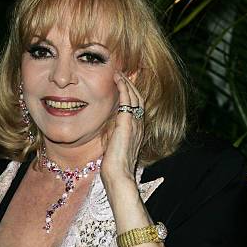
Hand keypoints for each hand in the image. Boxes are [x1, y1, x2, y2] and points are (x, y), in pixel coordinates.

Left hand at [100, 71, 143, 188]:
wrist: (118, 175)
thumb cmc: (114, 166)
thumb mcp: (114, 147)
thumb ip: (114, 136)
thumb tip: (108, 130)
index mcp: (136, 130)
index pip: (137, 106)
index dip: (132, 93)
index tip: (126, 82)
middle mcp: (138, 124)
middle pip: (138, 97)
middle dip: (132, 83)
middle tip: (125, 71)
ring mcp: (134, 123)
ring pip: (134, 95)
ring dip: (127, 82)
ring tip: (119, 72)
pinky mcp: (126, 122)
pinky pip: (127, 99)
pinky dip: (123, 87)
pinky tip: (117, 79)